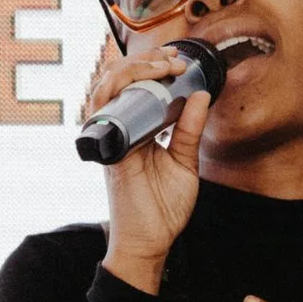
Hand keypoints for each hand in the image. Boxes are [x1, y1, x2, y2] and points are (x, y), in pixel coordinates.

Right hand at [86, 36, 210, 293]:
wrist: (151, 242)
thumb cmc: (163, 208)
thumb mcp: (185, 162)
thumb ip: (189, 130)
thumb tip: (201, 95)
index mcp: (138, 131)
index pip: (136, 89)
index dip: (153, 68)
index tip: (180, 63)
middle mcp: (120, 131)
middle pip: (118, 81)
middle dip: (144, 61)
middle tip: (173, 60)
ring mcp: (111, 139)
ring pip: (105, 88)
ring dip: (132, 69)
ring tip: (161, 65)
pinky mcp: (108, 150)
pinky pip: (101, 111)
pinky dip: (116, 90)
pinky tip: (140, 81)